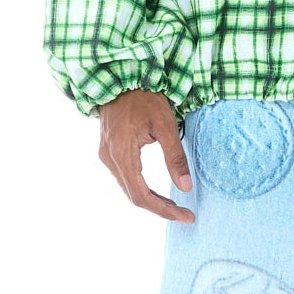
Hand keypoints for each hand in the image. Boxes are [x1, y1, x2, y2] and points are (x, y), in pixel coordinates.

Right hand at [98, 88, 195, 221]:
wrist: (120, 77)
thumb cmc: (144, 97)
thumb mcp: (165, 124)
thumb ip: (174, 157)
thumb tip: (186, 187)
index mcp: (122, 154)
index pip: (142, 196)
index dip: (164, 210)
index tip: (186, 216)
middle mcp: (110, 159)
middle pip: (134, 196)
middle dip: (160, 209)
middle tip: (185, 214)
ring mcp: (106, 155)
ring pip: (128, 189)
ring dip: (151, 200)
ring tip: (175, 206)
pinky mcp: (108, 151)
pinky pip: (125, 178)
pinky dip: (142, 189)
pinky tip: (157, 192)